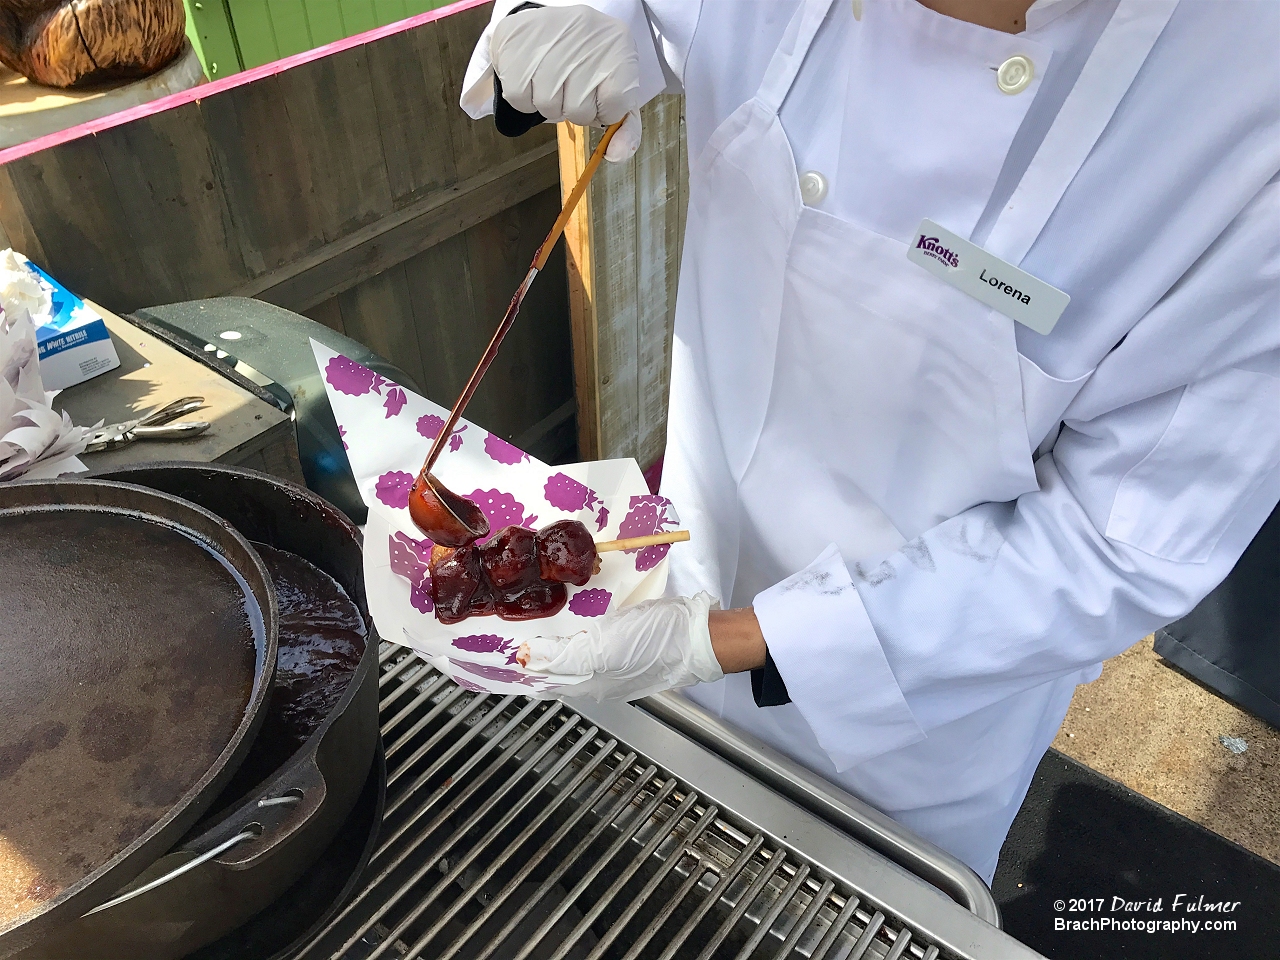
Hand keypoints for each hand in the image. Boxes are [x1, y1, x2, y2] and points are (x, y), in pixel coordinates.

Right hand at [491, 4, 641, 160]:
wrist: (553, 22)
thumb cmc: (589, 64)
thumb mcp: (617, 89)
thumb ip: (626, 128)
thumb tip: (615, 154)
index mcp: (618, 47)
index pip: (614, 107)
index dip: (603, 111)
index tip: (599, 95)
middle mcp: (586, 36)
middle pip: (578, 110)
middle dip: (573, 108)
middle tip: (571, 87)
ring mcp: (548, 36)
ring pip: (548, 106)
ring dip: (549, 104)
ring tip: (552, 82)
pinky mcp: (515, 41)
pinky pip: (520, 98)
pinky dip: (525, 98)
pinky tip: (533, 78)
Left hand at [519, 593, 722, 700]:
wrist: (700, 635)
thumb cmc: (656, 642)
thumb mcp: (605, 649)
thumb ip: (566, 657)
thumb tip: (529, 660)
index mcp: (590, 683)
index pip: (545, 679)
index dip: (522, 668)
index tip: (497, 653)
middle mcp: (598, 676)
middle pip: (556, 667)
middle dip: (533, 654)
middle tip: (507, 633)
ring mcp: (614, 659)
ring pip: (573, 652)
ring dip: (553, 641)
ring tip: (530, 623)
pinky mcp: (628, 641)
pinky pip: (592, 637)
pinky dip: (575, 629)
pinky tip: (570, 616)